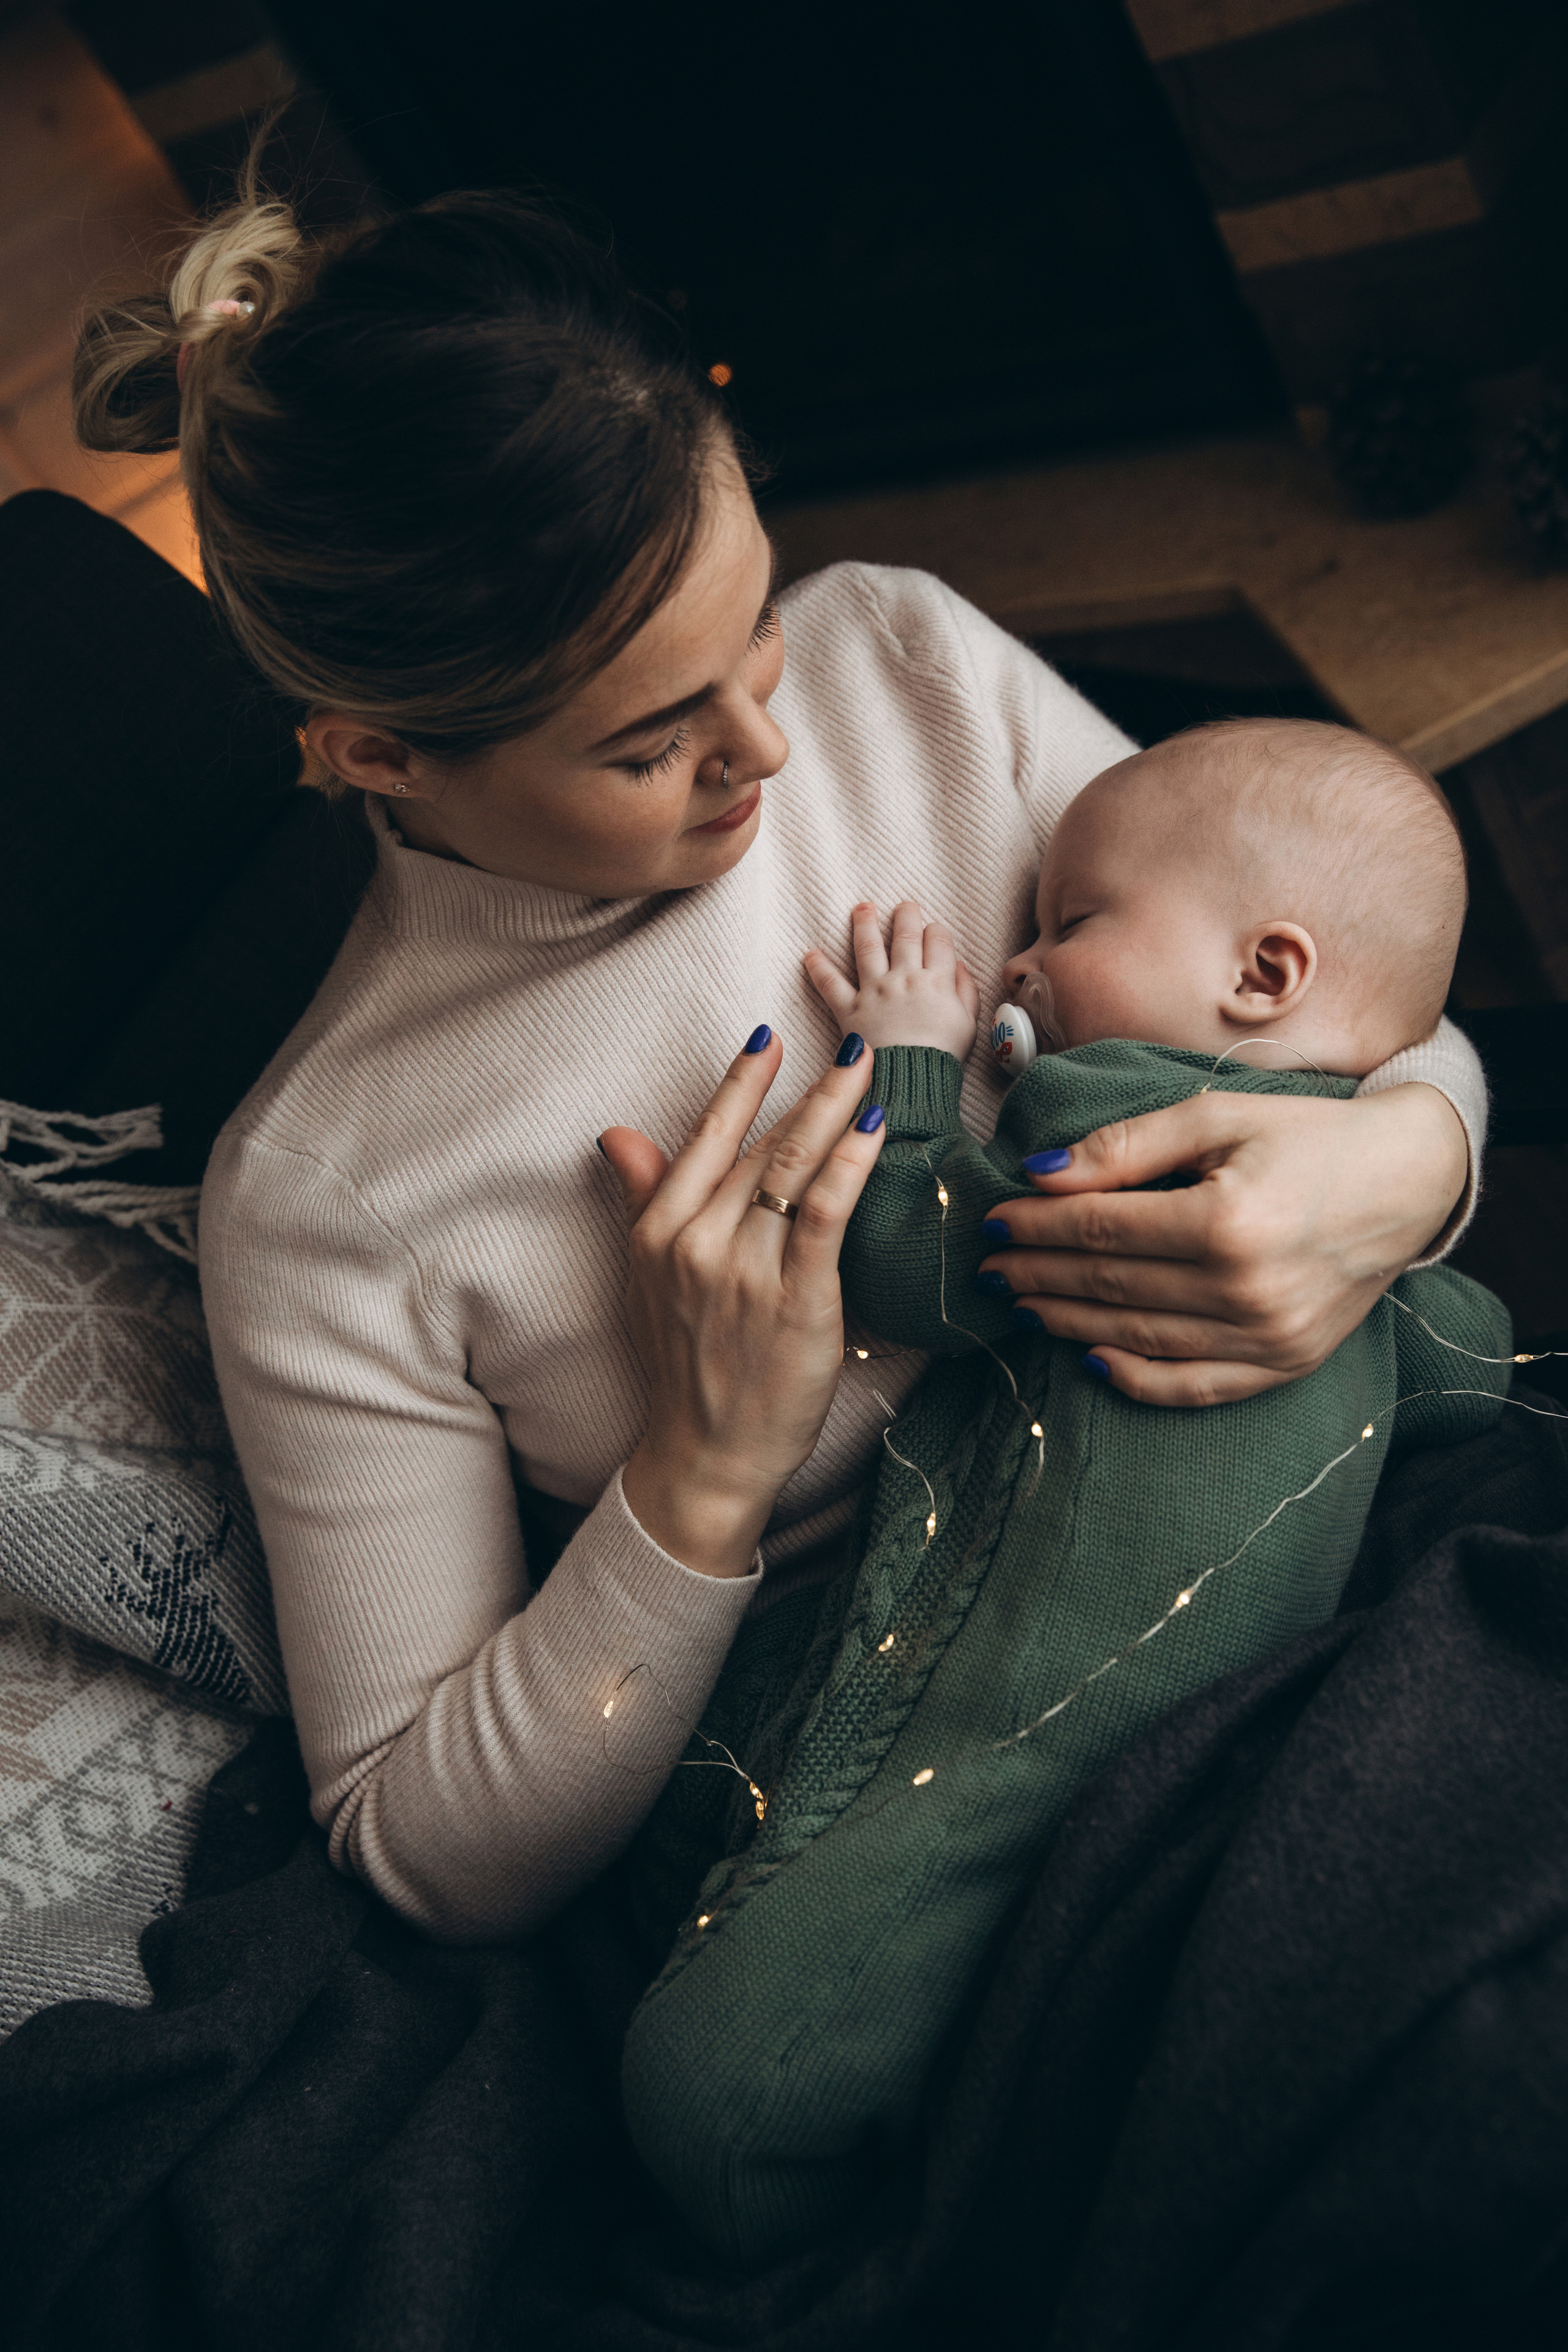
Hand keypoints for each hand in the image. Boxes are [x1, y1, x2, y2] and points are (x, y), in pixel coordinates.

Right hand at [598, 1032, 886, 1575]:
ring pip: (794, 1170)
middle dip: (811, 1090)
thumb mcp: (645, 1278)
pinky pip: (824, 1215)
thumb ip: (642, 1197)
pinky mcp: (795, 1301)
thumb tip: (618, 1135)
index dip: (742, 1083)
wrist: (706, 1453)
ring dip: (837, 1111)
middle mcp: (696, 1242)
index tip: (769, 1038)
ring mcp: (745, 1271)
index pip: (707, 1137)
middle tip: (854, 1043)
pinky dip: (850, 1165)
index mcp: (658, 1231)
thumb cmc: (684, 1364)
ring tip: (869, 1068)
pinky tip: (873, 1130)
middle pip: (762, 1147)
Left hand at [805, 899, 979, 1057]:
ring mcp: (875, 992)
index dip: (936, 930)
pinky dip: (818, 969)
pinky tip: (810, 954)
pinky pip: (831, 985)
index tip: (933, 930)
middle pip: (906, 935)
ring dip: (864, 924)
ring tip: (862, 908)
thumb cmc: (941, 1057)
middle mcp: (905, 979)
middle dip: (906, 915)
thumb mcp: (968, 1024)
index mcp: (937, 982)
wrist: (911, 1082)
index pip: (938, 941)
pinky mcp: (850, 1010)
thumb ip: (966, 991)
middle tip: (904, 905)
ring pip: (868, 948)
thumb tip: (959, 966)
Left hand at [978, 1082, 1467, 1405]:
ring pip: (1139, 1339)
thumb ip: (1125, 1146)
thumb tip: (1039, 1173)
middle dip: (1038, 1276)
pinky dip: (1137, 1379)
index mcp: (1226, 1221)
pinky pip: (1195, 1386)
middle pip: (1110, 1287)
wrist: (1410, 1180)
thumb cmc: (1309, 1135)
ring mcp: (1268, 1337)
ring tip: (1022, 1305)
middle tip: (988, 1269)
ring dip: (1069, 1324)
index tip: (991, 1221)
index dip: (1036, 1228)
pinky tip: (1090, 1359)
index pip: (1099, 1231)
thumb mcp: (1216, 1117)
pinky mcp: (1287, 1363)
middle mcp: (1246, 1289)